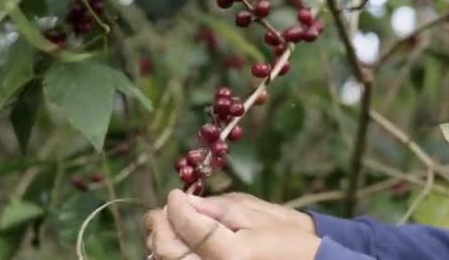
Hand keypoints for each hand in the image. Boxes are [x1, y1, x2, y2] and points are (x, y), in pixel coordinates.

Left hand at [145, 189, 320, 259]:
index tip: (175, 194)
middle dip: (159, 226)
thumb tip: (184, 202)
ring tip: (167, 226)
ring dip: (161, 243)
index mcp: (230, 254)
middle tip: (161, 210)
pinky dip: (172, 257)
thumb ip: (217, 209)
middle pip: (168, 251)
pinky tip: (178, 246)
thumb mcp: (255, 214)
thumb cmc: (290, 239)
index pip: (187, 225)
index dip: (175, 205)